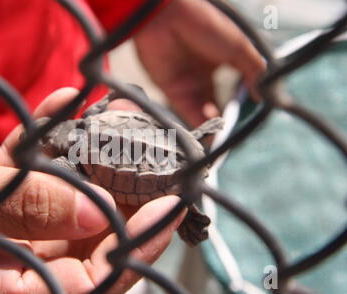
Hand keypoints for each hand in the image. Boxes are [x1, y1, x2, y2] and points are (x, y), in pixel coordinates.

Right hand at [0, 88, 183, 293]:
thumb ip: (18, 209)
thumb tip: (94, 213)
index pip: (82, 284)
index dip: (131, 250)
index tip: (169, 209)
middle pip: (78, 245)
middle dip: (121, 206)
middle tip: (159, 171)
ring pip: (56, 207)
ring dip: (85, 166)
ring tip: (114, 130)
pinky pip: (21, 176)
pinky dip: (40, 145)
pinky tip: (60, 107)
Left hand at [134, 0, 264, 126]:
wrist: (166, 17)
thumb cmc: (204, 24)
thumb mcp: (238, 47)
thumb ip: (254, 71)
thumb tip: (265, 95)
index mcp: (222, 62)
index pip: (234, 90)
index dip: (243, 106)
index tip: (253, 120)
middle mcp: (204, 75)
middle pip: (217, 105)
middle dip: (227, 122)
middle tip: (238, 135)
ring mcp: (188, 83)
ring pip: (202, 112)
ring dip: (213, 127)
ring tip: (225, 137)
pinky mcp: (171, 90)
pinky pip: (186, 112)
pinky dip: (199, 124)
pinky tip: (211, 132)